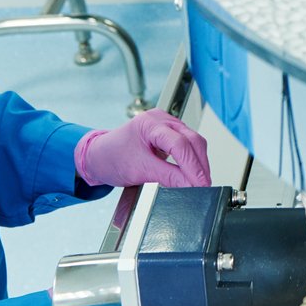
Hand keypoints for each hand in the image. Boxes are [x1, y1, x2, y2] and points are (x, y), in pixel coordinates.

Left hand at [75, 112, 211, 189]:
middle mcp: (160, 120)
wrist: (99, 156)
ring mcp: (166, 124)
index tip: (201, 184)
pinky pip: (188, 143)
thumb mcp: (139, 170)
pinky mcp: (169, 132)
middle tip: (205, 186)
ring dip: (198, 162)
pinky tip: (194, 171)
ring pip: (193, 141)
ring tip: (201, 181)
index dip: (193, 166)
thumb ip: (168, 177)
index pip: (180, 144)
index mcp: (150, 124)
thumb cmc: (111, 158)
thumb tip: (191, 185)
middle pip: (192, 140)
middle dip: (200, 164)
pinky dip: (193, 159)